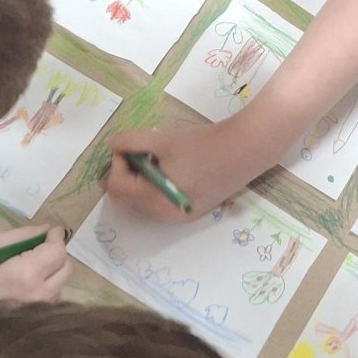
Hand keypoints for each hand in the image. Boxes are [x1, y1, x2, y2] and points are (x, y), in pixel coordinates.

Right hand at [0, 224, 70, 317]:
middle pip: (65, 268)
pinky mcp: (33, 322)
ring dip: (52, 272)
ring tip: (30, 267)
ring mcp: (37, 312)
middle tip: (40, 246)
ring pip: (60, 285)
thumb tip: (46, 231)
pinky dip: (44, 288)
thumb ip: (24, 236)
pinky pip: (49, 300)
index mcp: (28, 274)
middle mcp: (39, 295)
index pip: (58, 251)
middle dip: (56, 254)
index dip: (55, 238)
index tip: (50, 231)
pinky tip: (25, 286)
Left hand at [105, 121, 266, 221]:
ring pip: (143, 201)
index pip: (117, 186)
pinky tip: (172, 166)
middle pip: (127, 198)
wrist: (246, 150)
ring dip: (141, 180)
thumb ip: (131, 142)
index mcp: (154, 201)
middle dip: (126, 173)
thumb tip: (111, 144)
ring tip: (158, 157)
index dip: (117, 162)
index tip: (129, 145)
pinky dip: (156, 186)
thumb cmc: (202, 145)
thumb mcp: (162, 140)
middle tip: (140, 151)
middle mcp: (164, 216)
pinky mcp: (191, 211)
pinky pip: (160, 202)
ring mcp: (179, 216)